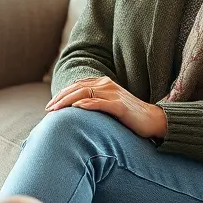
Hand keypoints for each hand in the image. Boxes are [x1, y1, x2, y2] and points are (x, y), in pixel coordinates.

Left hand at [46, 77, 166, 139]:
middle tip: (48, 109)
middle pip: (78, 88)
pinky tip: (76, 109)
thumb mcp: (109, 105)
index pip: (77, 85)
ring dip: (68, 101)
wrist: (153, 120)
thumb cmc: (130, 116)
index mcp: (104, 83)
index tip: (50, 104)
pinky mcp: (120, 106)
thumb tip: (75, 110)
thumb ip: (95, 102)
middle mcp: (107, 85)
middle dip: (61, 98)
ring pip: (85, 93)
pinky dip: (87, 105)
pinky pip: (100, 103)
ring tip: (56, 109)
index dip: (62, 93)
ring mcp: (114, 94)